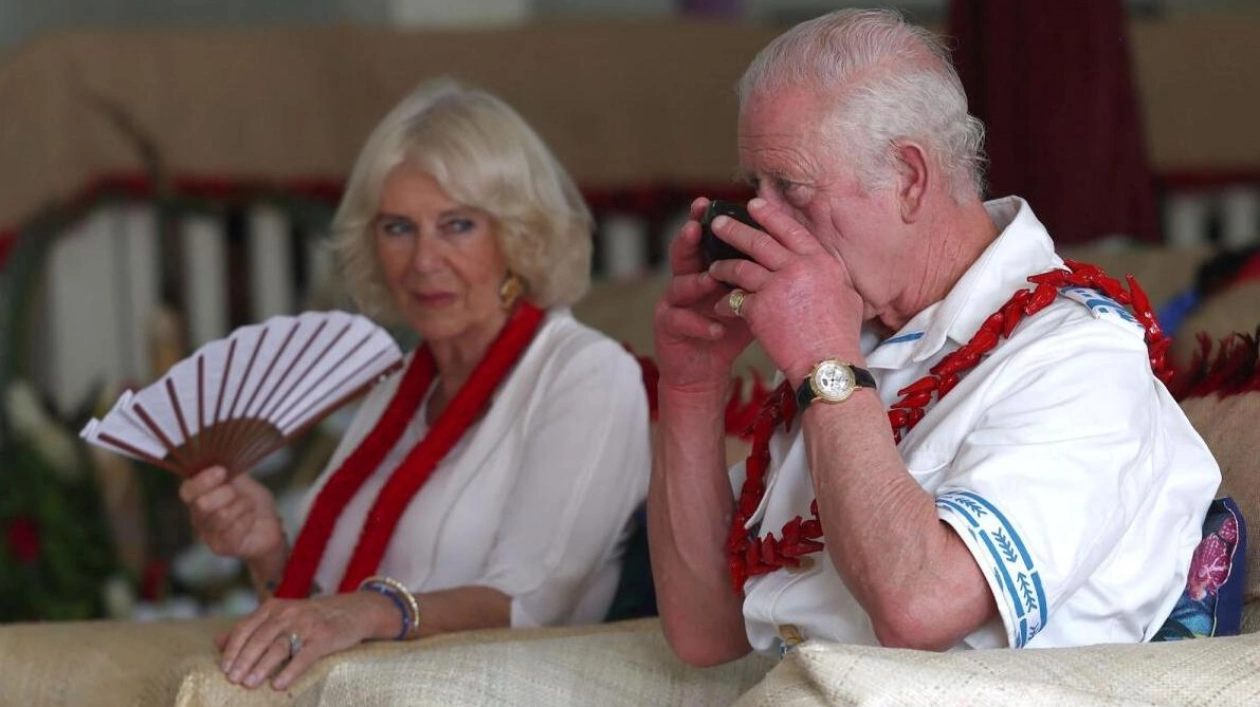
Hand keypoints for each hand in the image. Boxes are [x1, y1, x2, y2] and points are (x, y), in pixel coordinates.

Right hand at [180, 466, 284, 562]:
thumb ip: (227, 472)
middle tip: (239, 494)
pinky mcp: (220, 547)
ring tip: (248, 507)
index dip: (203, 480)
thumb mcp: (241, 481)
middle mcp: (198, 517)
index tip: (222, 471)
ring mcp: (207, 534)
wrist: (270, 524)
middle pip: (202, 504)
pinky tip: (250, 520)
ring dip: (243, 507)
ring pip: (222, 516)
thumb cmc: (252, 501)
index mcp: (198, 497)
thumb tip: (217, 462)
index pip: (187, 490)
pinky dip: (248, 520)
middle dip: (228, 494)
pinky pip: (234, 530)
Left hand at [216, 592, 398, 689]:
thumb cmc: (311, 618)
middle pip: (260, 638)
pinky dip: (290, 671)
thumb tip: (218, 642)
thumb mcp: (279, 617)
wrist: (353, 611)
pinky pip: (304, 656)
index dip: (233, 649)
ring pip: (279, 646)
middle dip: (244, 660)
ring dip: (262, 667)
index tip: (224, 669)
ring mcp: (307, 624)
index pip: (246, 628)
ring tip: (249, 684)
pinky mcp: (324, 637)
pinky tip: (278, 684)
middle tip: (233, 679)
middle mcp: (288, 613)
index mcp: (274, 607)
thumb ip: (250, 628)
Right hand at [654, 197, 754, 394]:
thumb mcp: (748, 298)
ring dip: (695, 282)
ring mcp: (673, 304)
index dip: (705, 221)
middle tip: (697, 225)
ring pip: (678, 286)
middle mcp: (685, 281)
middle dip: (688, 238)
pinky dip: (700, 325)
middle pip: (683, 254)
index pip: (705, 240)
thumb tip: (791, 250)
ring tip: (711, 279)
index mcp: (704, 269)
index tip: (711, 202)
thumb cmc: (729, 330)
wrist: (704, 370)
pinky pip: (681, 321)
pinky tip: (717, 329)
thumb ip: (758, 275)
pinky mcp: (667, 328)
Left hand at [706, 198, 864, 382]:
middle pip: (759, 241)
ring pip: (741, 267)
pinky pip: (734, 298)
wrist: (828, 364)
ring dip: (723, 265)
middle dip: (735, 229)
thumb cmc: (840, 337)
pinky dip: (726, 302)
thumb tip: (821, 264)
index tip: (753, 204)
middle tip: (718, 222)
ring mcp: (777, 286)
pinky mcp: (759, 308)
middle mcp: (798, 267)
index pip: (790, 229)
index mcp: (820, 261)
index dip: (769, 215)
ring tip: (712, 266)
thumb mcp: (847, 295)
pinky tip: (721, 306)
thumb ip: (830, 275)